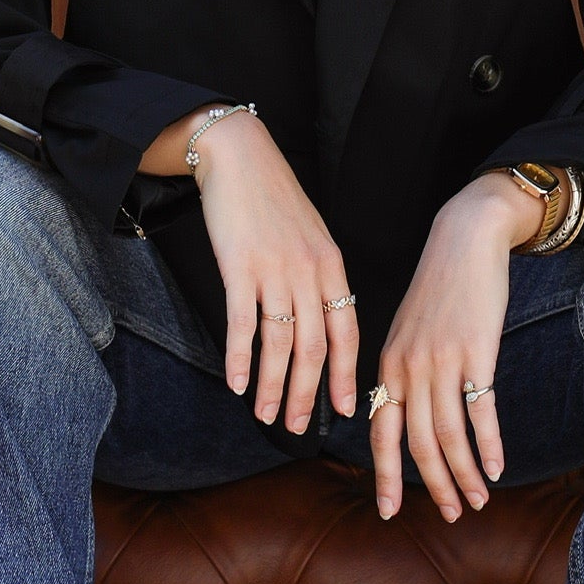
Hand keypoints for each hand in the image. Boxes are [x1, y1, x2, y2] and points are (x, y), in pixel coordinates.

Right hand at [151, 111, 359, 430]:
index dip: (345, 376)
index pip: (346, 332)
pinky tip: (236, 384)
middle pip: (314, 347)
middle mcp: (309, 272)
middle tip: (299, 427)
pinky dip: (240, 359)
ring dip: (273, 386)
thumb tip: (320, 321)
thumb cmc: (273, 198)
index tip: (344, 411)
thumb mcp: (311, 235)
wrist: (240, 156)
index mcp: (332, 266)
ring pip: (280, 344)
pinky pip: (243, 324)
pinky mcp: (240, 267)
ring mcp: (275, 270)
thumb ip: (318, 276)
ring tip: (266, 414)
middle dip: (308, 394)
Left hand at [369, 172, 543, 522]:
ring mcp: (442, 362)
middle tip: (451, 515)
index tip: (389, 510)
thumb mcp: (409, 330)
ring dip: (464, 475)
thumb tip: (410, 416)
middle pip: (418, 443)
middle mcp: (409, 368)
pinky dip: (489, 444)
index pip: (382, 432)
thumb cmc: (440, 288)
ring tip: (478, 500)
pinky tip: (496, 467)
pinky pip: (480, 411)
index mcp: (388, 365)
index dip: (386, 474)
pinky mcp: (475, 354)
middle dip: (434, 485)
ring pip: (448, 435)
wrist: (464, 240)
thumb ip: (406, 372)